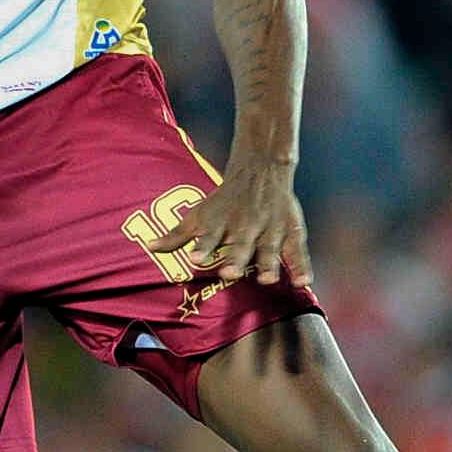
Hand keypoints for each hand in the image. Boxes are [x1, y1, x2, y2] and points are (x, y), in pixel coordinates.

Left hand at [174, 156, 313, 291]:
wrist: (260, 169)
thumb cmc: (224, 200)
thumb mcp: (200, 215)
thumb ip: (176, 235)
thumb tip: (148, 247)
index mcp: (221, 224)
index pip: (208, 237)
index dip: (202, 248)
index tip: (194, 259)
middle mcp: (245, 227)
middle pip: (240, 245)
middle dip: (235, 258)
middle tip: (229, 273)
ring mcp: (269, 230)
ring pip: (269, 249)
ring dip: (268, 264)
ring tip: (266, 279)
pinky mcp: (290, 232)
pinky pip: (297, 251)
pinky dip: (302, 266)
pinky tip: (304, 282)